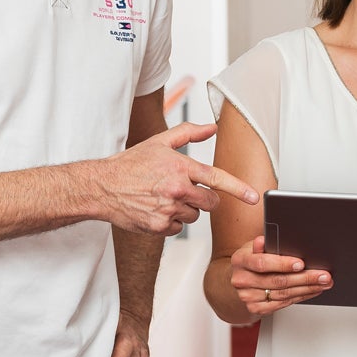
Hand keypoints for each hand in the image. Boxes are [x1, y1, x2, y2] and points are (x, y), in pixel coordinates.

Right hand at [96, 122, 259, 235]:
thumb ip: (188, 133)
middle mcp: (177, 189)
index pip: (217, 178)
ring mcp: (168, 210)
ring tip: (163, 198)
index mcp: (180, 167)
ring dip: (185, 209)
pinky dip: (170, 221)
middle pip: (210, 203)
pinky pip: (178, 228)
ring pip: (194, 216)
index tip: (253, 197)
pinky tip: (155, 210)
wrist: (102, 187)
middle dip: (204, 199)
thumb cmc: (130, 164)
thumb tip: (212, 128)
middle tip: (185, 191)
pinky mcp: (159, 227)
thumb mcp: (159, 142)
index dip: (238, 188)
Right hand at [229, 236, 331, 316]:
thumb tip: (264, 240)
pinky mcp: (256, 308)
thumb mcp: (255, 246)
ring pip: (283, 294)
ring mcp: (248, 297)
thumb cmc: (252, 258)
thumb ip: (263, 244)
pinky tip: (311, 291)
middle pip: (277, 281)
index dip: (282, 264)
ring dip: (307, 289)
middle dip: (305, 278)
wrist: (241, 278)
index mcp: (240, 260)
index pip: (262, 263)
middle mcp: (242, 280)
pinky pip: (282, 304)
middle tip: (323, 275)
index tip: (301, 264)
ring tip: (323, 283)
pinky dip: (300, 297)